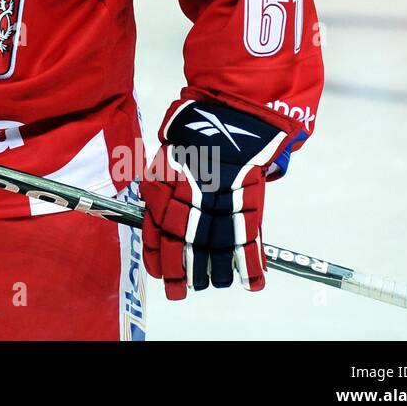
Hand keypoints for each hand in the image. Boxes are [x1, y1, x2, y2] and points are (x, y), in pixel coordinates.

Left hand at [140, 101, 288, 298]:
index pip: (159, 231)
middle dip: (182, 272)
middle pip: (185, 244)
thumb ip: (161, 182)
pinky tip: (251, 284)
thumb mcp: (164, 153)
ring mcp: (220, 203)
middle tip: (180, 292)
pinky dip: (251, 264)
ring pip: (215, 248)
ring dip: (214, 272)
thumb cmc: (192, 128)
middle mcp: (190, 200)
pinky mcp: (248, 202)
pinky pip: (249, 240)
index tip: (159, 273)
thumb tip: (155, 206)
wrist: (228, 113)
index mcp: (165, 187)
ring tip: (213, 285)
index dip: (159, 255)